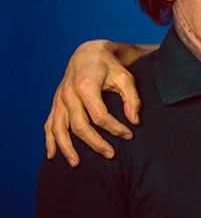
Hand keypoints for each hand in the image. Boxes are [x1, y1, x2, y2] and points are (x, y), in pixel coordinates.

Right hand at [44, 40, 140, 166]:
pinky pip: (49, 124)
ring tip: (77, 164)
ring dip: (67, 148)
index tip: (129, 135)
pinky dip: (50, 140)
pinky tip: (52, 155)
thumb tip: (135, 121)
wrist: (88, 53)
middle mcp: (68, 94)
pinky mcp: (55, 104)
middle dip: (95, 143)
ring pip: (59, 128)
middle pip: (79, 126)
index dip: (115, 128)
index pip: (100, 116)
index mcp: (86, 86)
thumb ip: (132, 99)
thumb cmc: (109, 66)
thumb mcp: (126, 77)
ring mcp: (59, 100)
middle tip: (111, 155)